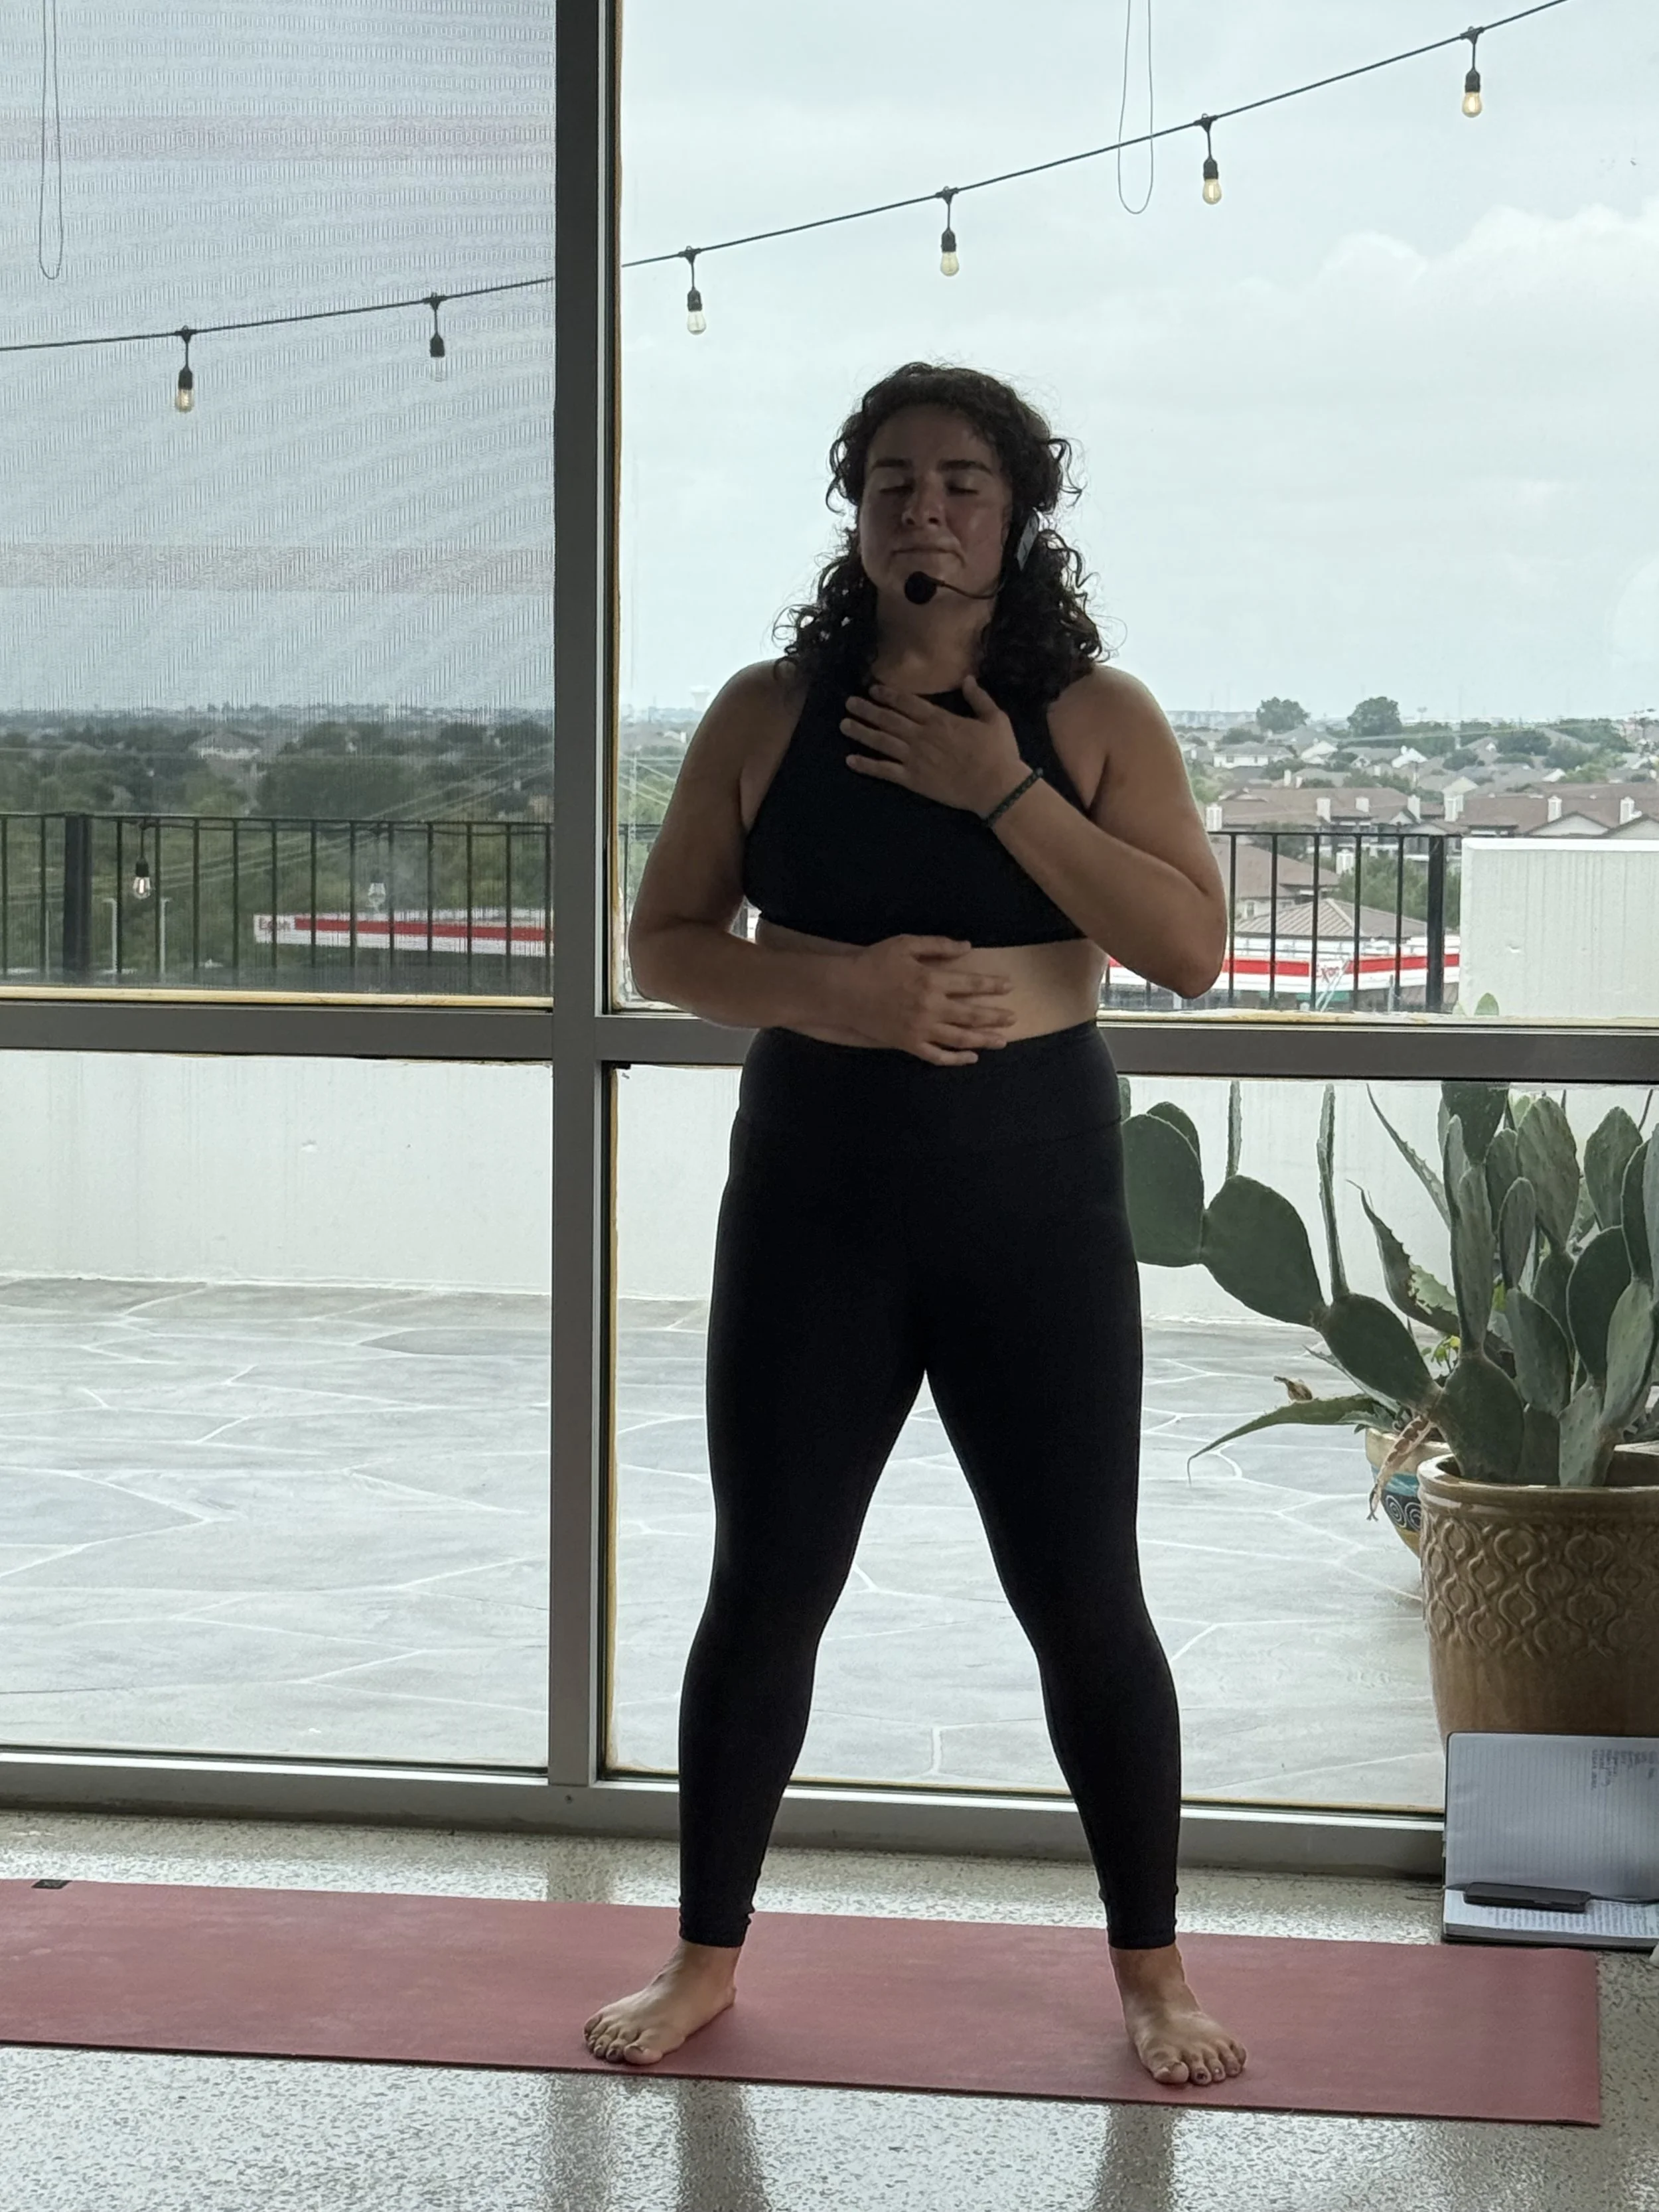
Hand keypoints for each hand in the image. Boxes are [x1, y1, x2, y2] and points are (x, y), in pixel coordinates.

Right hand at [835, 934, 1016, 1065]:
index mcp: (931, 981)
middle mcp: (931, 1008)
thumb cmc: (873, 964)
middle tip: (1013, 1018)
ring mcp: (921, 1029)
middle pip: (972, 1015)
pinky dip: (956, 1059)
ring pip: (960, 1038)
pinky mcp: (908, 1044)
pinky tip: (970, 1057)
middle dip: (995, 1016)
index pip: (971, 984)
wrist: (843, 991)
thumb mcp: (905, 945)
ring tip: (1002, 1041)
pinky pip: (937, 1056)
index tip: (1009, 986)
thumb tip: (967, 947)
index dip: (992, 985)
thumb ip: (937, 945)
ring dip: (984, 1040)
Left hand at [840, 675, 1025, 815]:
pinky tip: (850, 760)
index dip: (887, 695)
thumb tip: (968, 679)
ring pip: (881, 741)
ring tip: (844, 724)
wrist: (995, 786)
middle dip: (867, 709)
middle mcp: (921, 735)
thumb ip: (979, 698)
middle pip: (888, 719)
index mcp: (939, 719)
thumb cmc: (998, 752)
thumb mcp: (995, 718)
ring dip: (861, 731)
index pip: (906, 703)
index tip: (872, 689)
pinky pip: (884, 770)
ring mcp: (914, 757)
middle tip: (849, 702)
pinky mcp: (912, 779)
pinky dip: (866, 765)